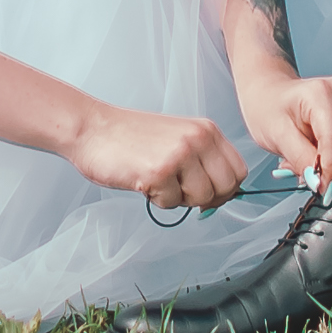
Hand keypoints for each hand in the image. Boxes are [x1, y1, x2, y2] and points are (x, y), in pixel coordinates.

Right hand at [66, 104, 249, 211]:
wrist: (92, 128)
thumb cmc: (130, 136)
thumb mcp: (178, 137)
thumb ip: (202, 160)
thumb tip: (221, 194)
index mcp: (205, 129)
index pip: (238, 170)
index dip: (225, 188)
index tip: (207, 192)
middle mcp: (198, 138)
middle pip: (226, 188)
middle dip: (205, 198)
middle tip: (180, 190)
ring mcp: (180, 154)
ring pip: (201, 199)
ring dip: (178, 198)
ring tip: (158, 179)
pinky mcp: (160, 172)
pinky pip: (172, 204)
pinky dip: (157, 199)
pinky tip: (143, 179)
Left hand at [235, 63, 331, 189]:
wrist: (268, 94)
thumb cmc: (268, 108)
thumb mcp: (277, 135)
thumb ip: (300, 159)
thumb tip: (319, 181)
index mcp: (320, 93)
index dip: (329, 168)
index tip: (323, 190)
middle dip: (328, 164)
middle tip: (304, 173)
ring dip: (330, 160)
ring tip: (304, 157)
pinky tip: (314, 150)